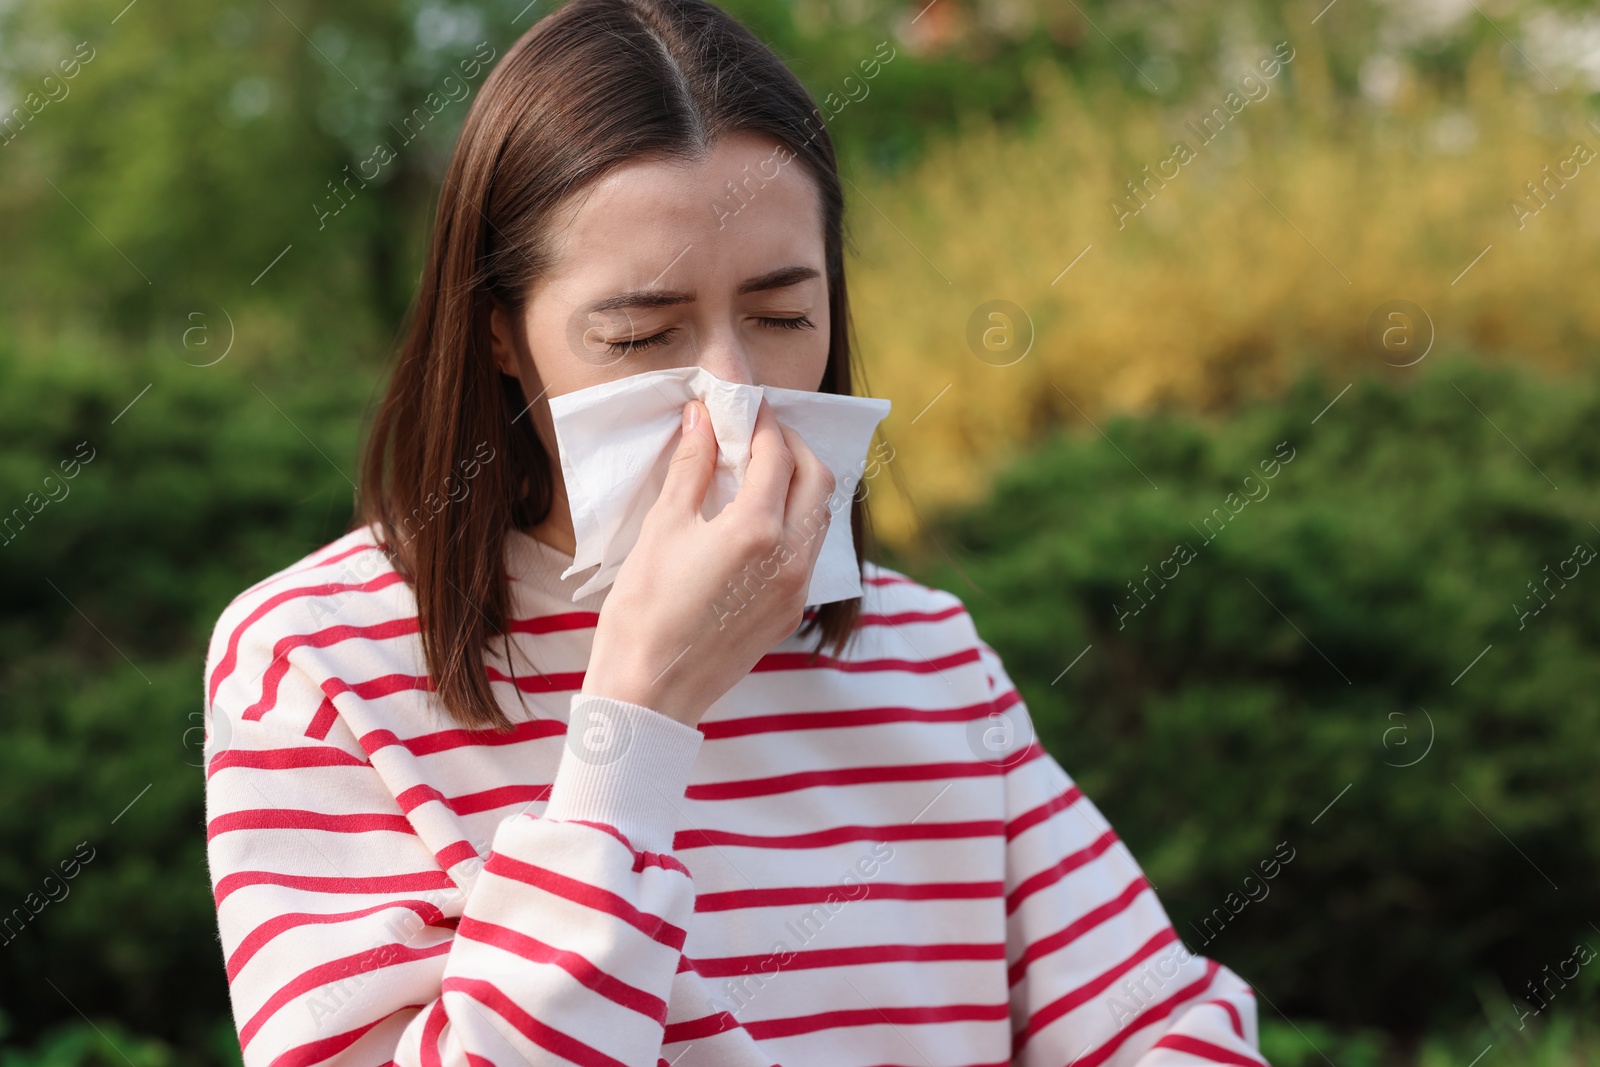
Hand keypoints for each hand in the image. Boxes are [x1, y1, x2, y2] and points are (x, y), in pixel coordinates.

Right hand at [580, 396, 836, 726]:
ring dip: (799, 485)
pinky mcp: (790, 613)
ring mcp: (796, 590)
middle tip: (760, 434)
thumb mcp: (663, 528)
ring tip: (759, 473)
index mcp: (757, 531)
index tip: (745, 404)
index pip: (776, 455)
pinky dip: (793, 523)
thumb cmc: (644, 610)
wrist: (650, 692)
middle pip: (818, 479)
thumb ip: (691, 467)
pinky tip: (758, 521)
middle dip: (794, 447)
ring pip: (819, 518)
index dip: (762, 421)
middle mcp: (790, 559)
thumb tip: (702, 419)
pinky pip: (807, 553)